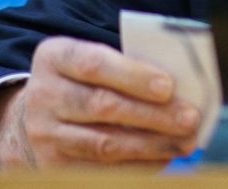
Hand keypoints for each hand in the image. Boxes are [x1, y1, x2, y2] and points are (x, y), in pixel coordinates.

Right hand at [0, 36, 200, 168]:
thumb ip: (131, 65)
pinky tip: (165, 158)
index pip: (94, 64)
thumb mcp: (96, 60)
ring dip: (151, 144)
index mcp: (55, 57)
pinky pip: (101, 170)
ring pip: (103, 143)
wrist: (37, 116)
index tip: (169, 87)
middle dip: (153, 114)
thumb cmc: (86, 81)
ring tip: (186, 142)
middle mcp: (44, 95)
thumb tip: (182, 86)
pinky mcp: (53, 166)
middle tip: (190, 118)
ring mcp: (44, 134)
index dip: (133, 76)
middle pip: (102, 106)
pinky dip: (138, 166)